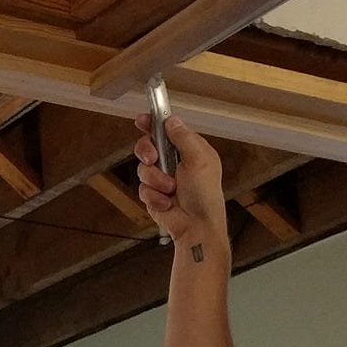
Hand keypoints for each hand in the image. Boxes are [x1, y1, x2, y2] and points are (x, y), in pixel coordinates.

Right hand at [135, 111, 225, 247]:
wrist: (196, 226)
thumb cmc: (204, 196)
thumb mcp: (199, 160)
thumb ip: (184, 138)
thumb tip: (171, 121)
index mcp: (188, 149)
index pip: (166, 130)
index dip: (152, 123)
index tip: (142, 120)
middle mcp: (174, 162)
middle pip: (148, 146)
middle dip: (147, 152)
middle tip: (153, 159)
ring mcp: (162, 179)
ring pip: (142, 169)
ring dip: (155, 180)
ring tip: (170, 190)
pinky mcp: (153, 195)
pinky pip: (142, 189)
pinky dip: (154, 196)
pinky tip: (166, 203)